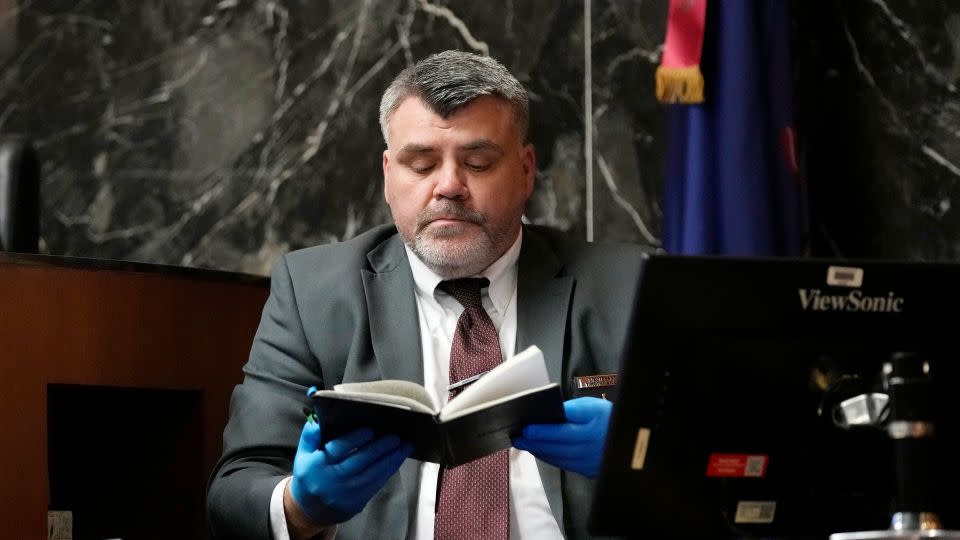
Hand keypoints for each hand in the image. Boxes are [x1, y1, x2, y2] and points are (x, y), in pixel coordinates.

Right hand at [289, 411, 411, 524]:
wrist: (310, 510)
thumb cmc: (310, 475)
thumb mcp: (303, 455)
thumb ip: (310, 436)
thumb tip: (318, 419)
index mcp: (317, 466)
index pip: (337, 450)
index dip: (355, 439)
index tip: (371, 429)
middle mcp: (332, 481)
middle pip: (359, 462)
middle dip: (380, 448)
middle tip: (396, 436)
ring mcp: (346, 494)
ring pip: (372, 474)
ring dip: (391, 459)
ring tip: (405, 446)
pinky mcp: (358, 502)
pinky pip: (376, 484)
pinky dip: (389, 471)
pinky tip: (398, 459)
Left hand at [512, 397, 611, 477]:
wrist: (629, 440)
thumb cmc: (609, 418)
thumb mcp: (592, 407)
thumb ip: (571, 410)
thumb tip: (550, 415)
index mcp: (590, 431)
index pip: (560, 432)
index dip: (540, 431)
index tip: (525, 429)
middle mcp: (588, 450)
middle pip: (555, 448)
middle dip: (533, 443)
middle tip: (518, 438)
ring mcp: (587, 463)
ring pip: (557, 459)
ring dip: (539, 452)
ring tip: (525, 444)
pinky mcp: (587, 470)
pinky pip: (564, 465)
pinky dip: (550, 458)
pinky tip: (541, 451)